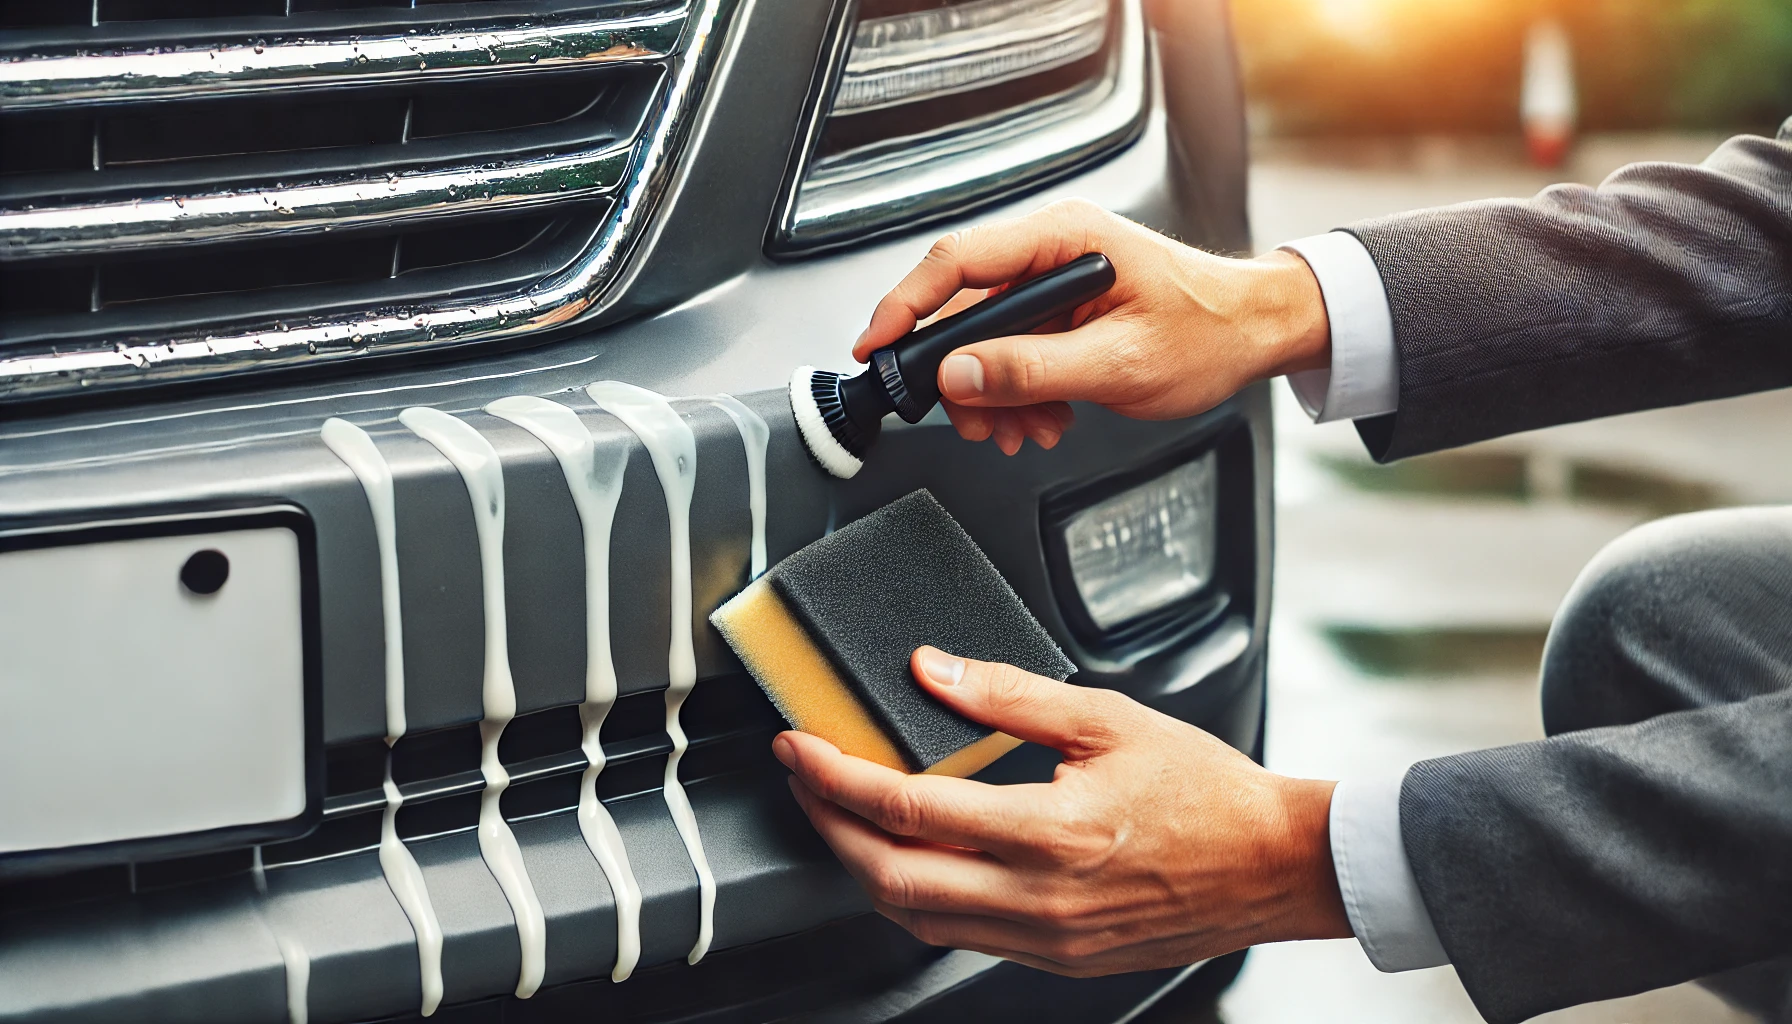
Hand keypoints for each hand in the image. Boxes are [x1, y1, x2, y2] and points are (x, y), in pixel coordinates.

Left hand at [772, 647, 1351, 975]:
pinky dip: (914, 897)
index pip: (907, 807)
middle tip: (804, 779)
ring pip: (915, 918)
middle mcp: (1041, 898)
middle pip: (889, 877)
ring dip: (862, 867)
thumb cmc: (1208, 793)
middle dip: (827, 826)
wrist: (1274, 865)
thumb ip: (1010, 695)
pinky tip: (908, 859)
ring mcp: (1046, 938)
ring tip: (841, 815)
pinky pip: (958, 936)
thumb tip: (935, 671)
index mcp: (1052, 832)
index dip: (837, 775)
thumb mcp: (1108, 718)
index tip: (803, 746)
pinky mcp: (1057, 957)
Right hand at [852, 199, 1330, 454]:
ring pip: (986, 339)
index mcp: (1063, 237)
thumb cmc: (1209, 331)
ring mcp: (1054, 278)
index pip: (956, 261)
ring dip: (995, 394)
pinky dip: (1018, 392)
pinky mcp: (1060, 308)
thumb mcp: (1118, 363)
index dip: (904, 305)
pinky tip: (1042, 418)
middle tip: (972, 422)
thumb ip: (1032, 370)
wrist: (1254, 333)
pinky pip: (1013, 350)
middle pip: (963, 308)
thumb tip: (961, 376)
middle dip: (962, 376)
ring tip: (1024, 429)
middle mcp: (1052, 248)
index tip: (875, 345)